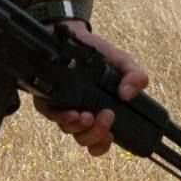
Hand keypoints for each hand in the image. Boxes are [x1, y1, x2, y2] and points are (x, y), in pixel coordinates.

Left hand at [32, 21, 149, 156]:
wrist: (74, 35)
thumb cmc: (97, 53)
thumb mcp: (121, 62)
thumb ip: (134, 75)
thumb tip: (128, 94)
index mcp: (97, 112)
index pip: (98, 141)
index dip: (103, 145)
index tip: (112, 135)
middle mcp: (79, 114)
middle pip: (83, 139)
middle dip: (95, 134)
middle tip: (106, 116)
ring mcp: (62, 107)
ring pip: (68, 129)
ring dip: (78, 127)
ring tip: (87, 116)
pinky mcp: (46, 98)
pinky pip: (50, 114)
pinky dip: (61, 116)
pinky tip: (71, 112)